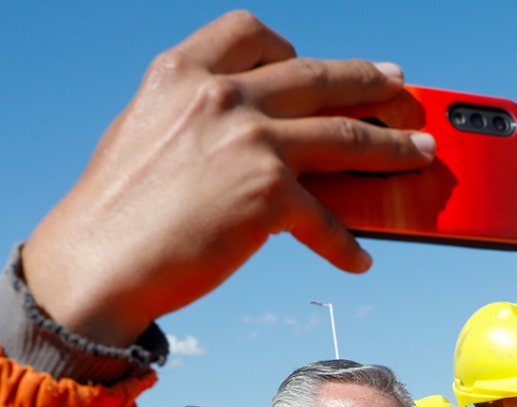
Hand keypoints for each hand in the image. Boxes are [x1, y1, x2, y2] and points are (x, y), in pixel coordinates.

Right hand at [22, 12, 435, 345]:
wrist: (95, 266)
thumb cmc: (112, 213)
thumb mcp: (144, 133)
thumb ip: (192, 118)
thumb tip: (240, 135)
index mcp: (183, 72)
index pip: (252, 32)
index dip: (290, 48)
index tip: (311, 62)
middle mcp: (222, 96)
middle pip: (319, 78)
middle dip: (370, 83)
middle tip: (401, 88)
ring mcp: (250, 142)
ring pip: (346, 136)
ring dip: (392, 145)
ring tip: (421, 151)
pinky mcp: (268, 196)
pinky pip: (326, 217)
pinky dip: (344, 242)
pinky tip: (359, 256)